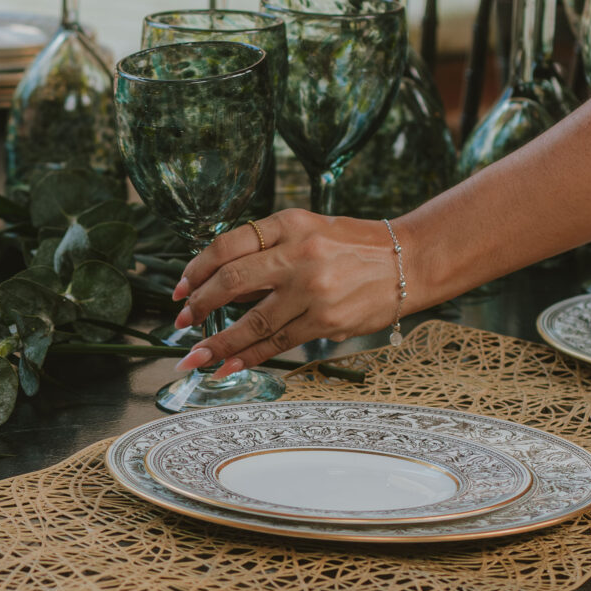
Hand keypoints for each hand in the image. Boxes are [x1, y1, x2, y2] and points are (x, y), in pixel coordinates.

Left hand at [170, 211, 406, 377]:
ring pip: (252, 322)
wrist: (410, 261)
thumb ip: (269, 251)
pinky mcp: (326, 321)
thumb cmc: (354, 245)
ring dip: (218, 344)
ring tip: (194, 359)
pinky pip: (278, 343)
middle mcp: (299, 255)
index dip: (197, 270)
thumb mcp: (309, 230)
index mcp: (291, 224)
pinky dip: (249, 356)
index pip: (228, 246)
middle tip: (181, 323)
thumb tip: (219, 283)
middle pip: (232, 282)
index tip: (180, 289)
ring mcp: (313, 291)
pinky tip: (228, 366)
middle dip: (199, 306)